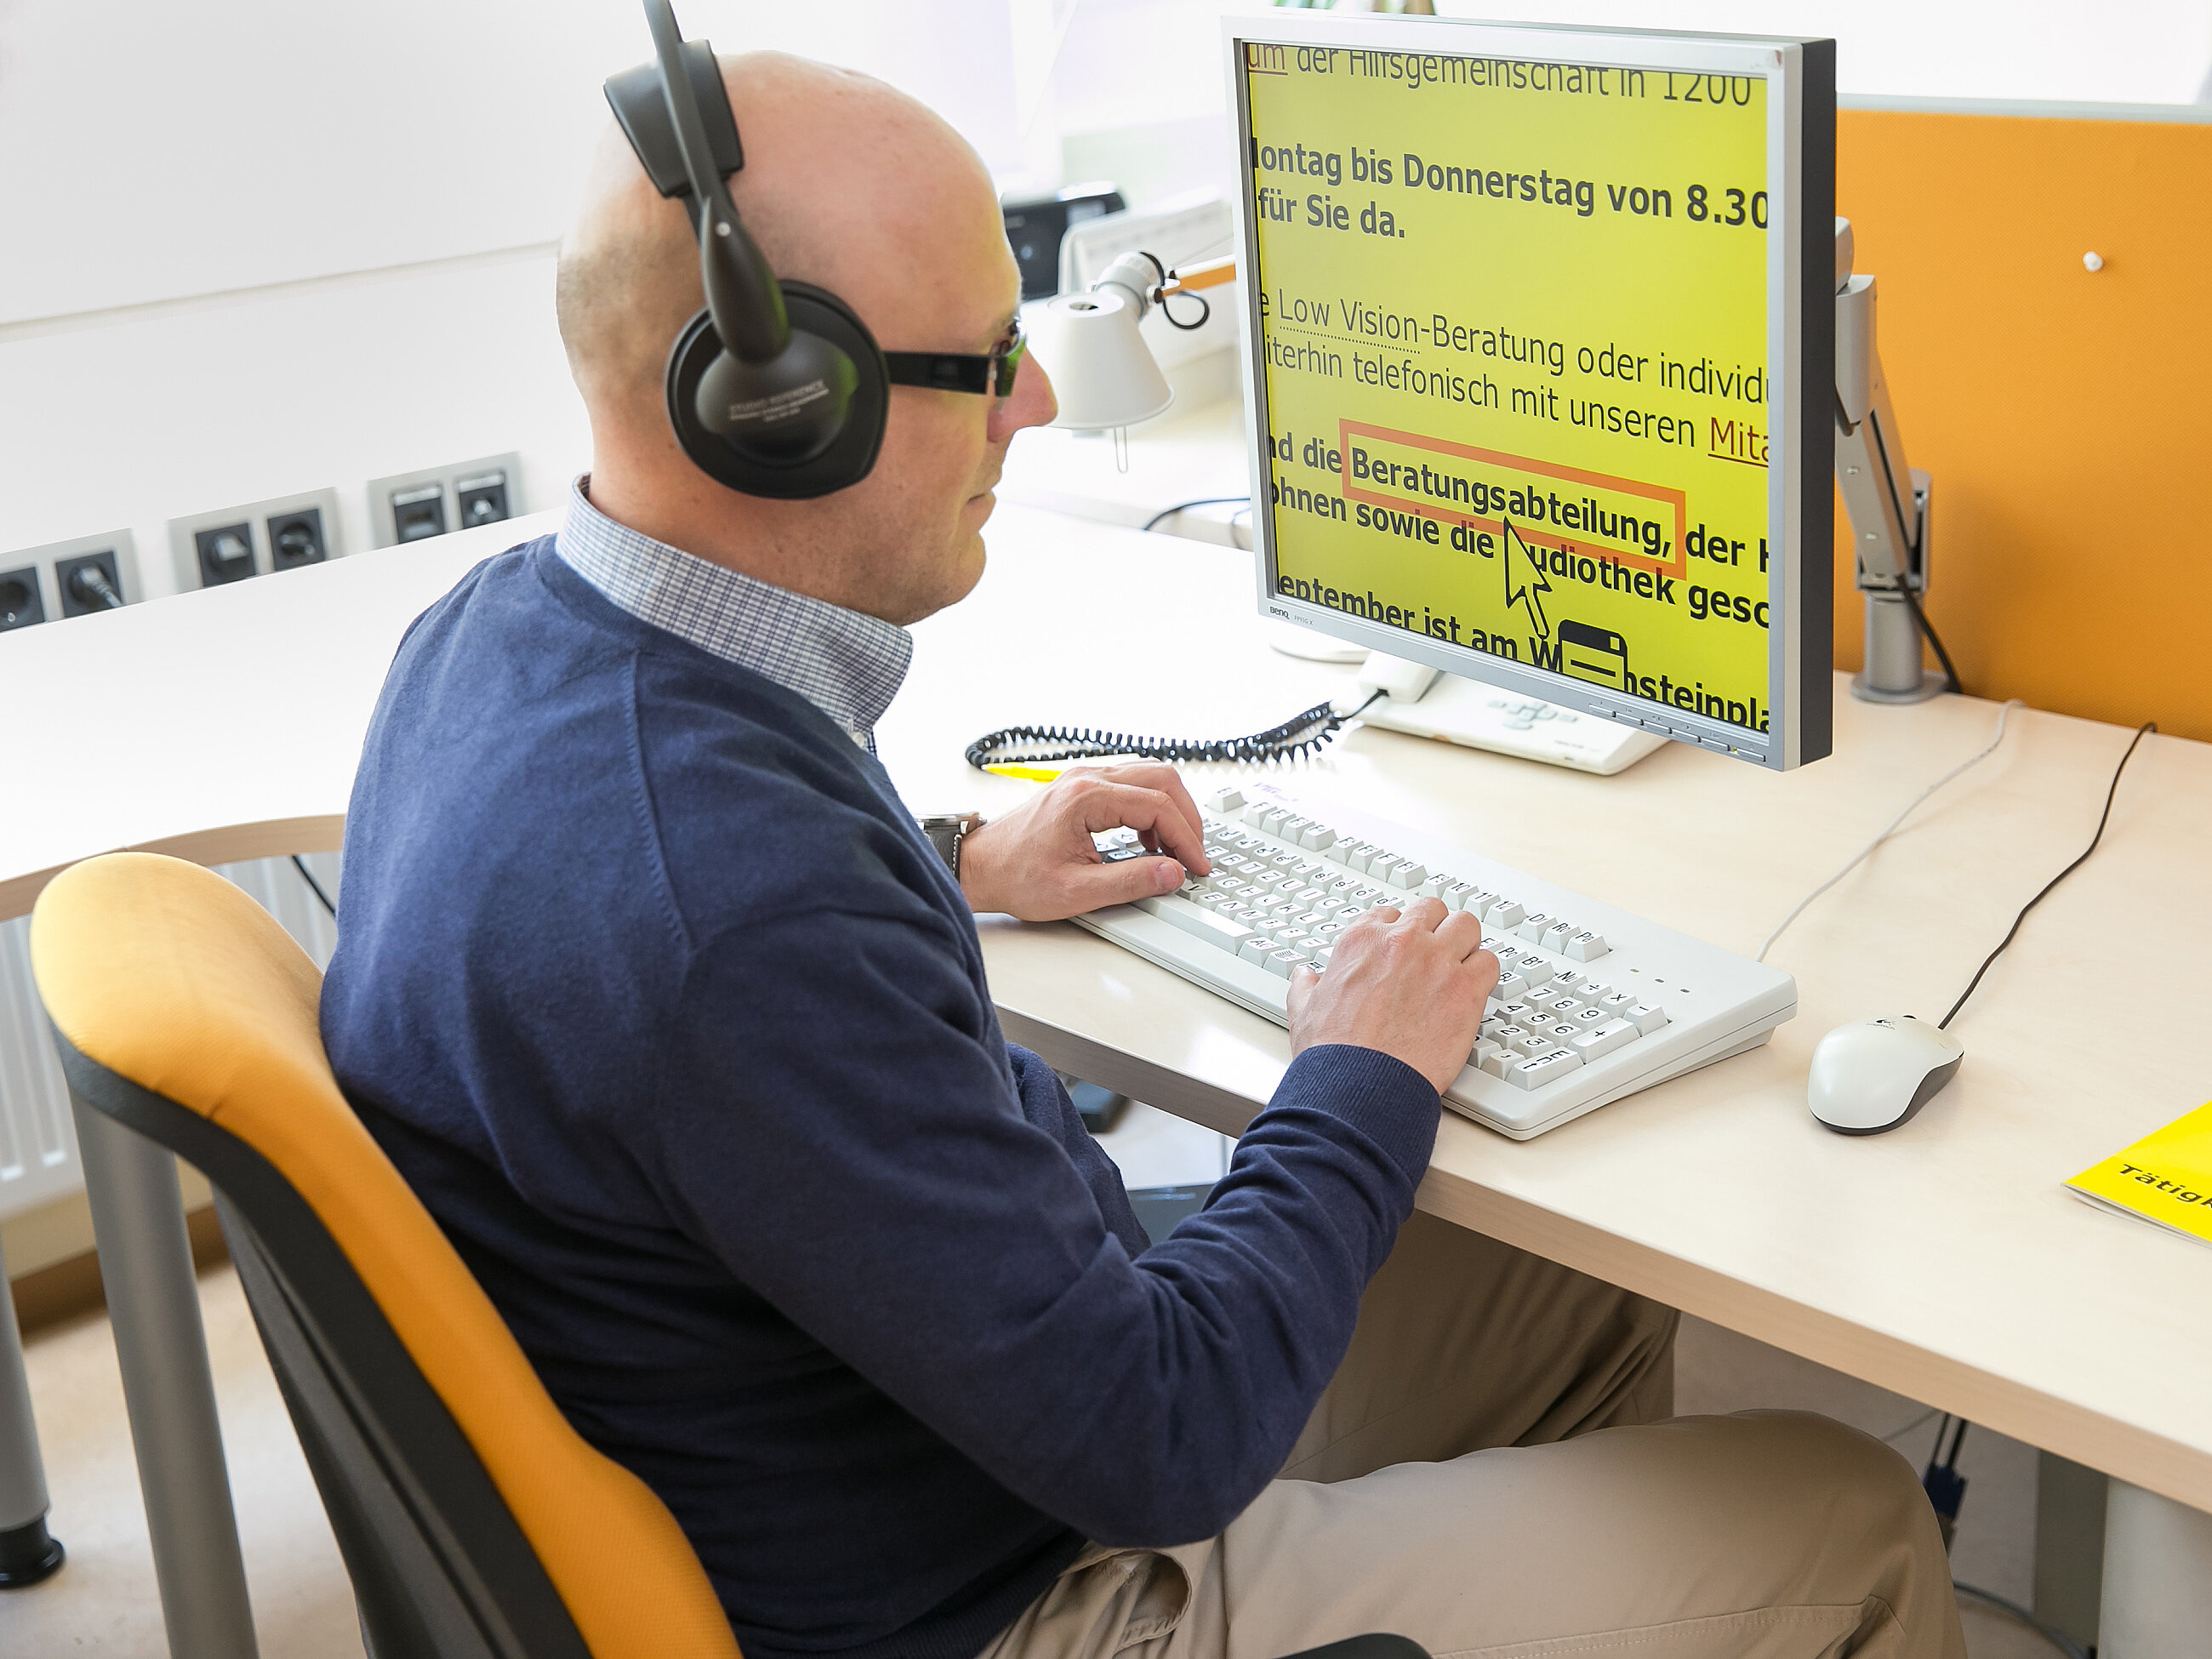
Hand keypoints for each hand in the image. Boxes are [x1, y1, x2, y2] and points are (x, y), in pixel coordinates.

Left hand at [957, 764, 1212, 920]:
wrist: (978, 867)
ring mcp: (1084, 779)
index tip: (1196, 866)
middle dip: (1187, 817)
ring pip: (1150, 775)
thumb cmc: (1015, 877)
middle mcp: (1086, 778)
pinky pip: (1132, 784)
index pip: (1158, 805)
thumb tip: (1172, 873)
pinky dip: (1152, 808)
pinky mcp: (1082, 787)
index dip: (1186, 838)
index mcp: (1086, 798)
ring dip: (1171, 809)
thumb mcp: (1075, 892)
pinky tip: (1148, 842)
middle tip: (1195, 853)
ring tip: (1176, 849)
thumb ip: (1129, 882)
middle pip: (1162, 778)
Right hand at [1285, 898, 1498, 1093]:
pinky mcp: (1466, 988)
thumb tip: (1305, 977)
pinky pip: (1490, 963)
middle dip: (1434, 929)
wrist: (1361, 1083)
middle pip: (1432, 910)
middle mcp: (1402, 941)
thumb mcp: (1304, 1009)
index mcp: (1362, 940)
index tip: (1401, 951)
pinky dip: (1484, 974)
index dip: (1397, 934)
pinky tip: (1474, 991)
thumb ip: (1306, 986)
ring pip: (1467, 926)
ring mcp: (1438, 961)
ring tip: (1460, 966)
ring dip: (1464, 944)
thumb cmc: (1334, 1052)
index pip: (1390, 915)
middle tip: (1435, 953)